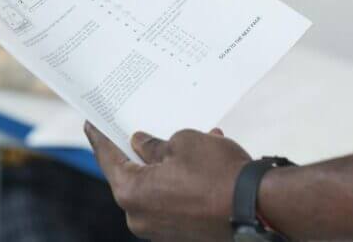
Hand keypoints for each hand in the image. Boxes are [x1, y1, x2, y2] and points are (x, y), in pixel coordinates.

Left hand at [85, 122, 249, 241]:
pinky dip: (185, 179)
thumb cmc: (218, 174)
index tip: (91, 121)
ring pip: (158, 185)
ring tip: (190, 137)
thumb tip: (141, 144)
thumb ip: (154, 144)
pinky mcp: (183, 234)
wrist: (261, 210)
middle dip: (142, 148)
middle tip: (140, 124)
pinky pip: (176, 199)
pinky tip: (205, 157)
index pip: (107, 157)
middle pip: (132, 174)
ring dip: (171, 162)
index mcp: (131, 193)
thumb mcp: (182, 143)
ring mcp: (161, 230)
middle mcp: (140, 217)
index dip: (99, 135)